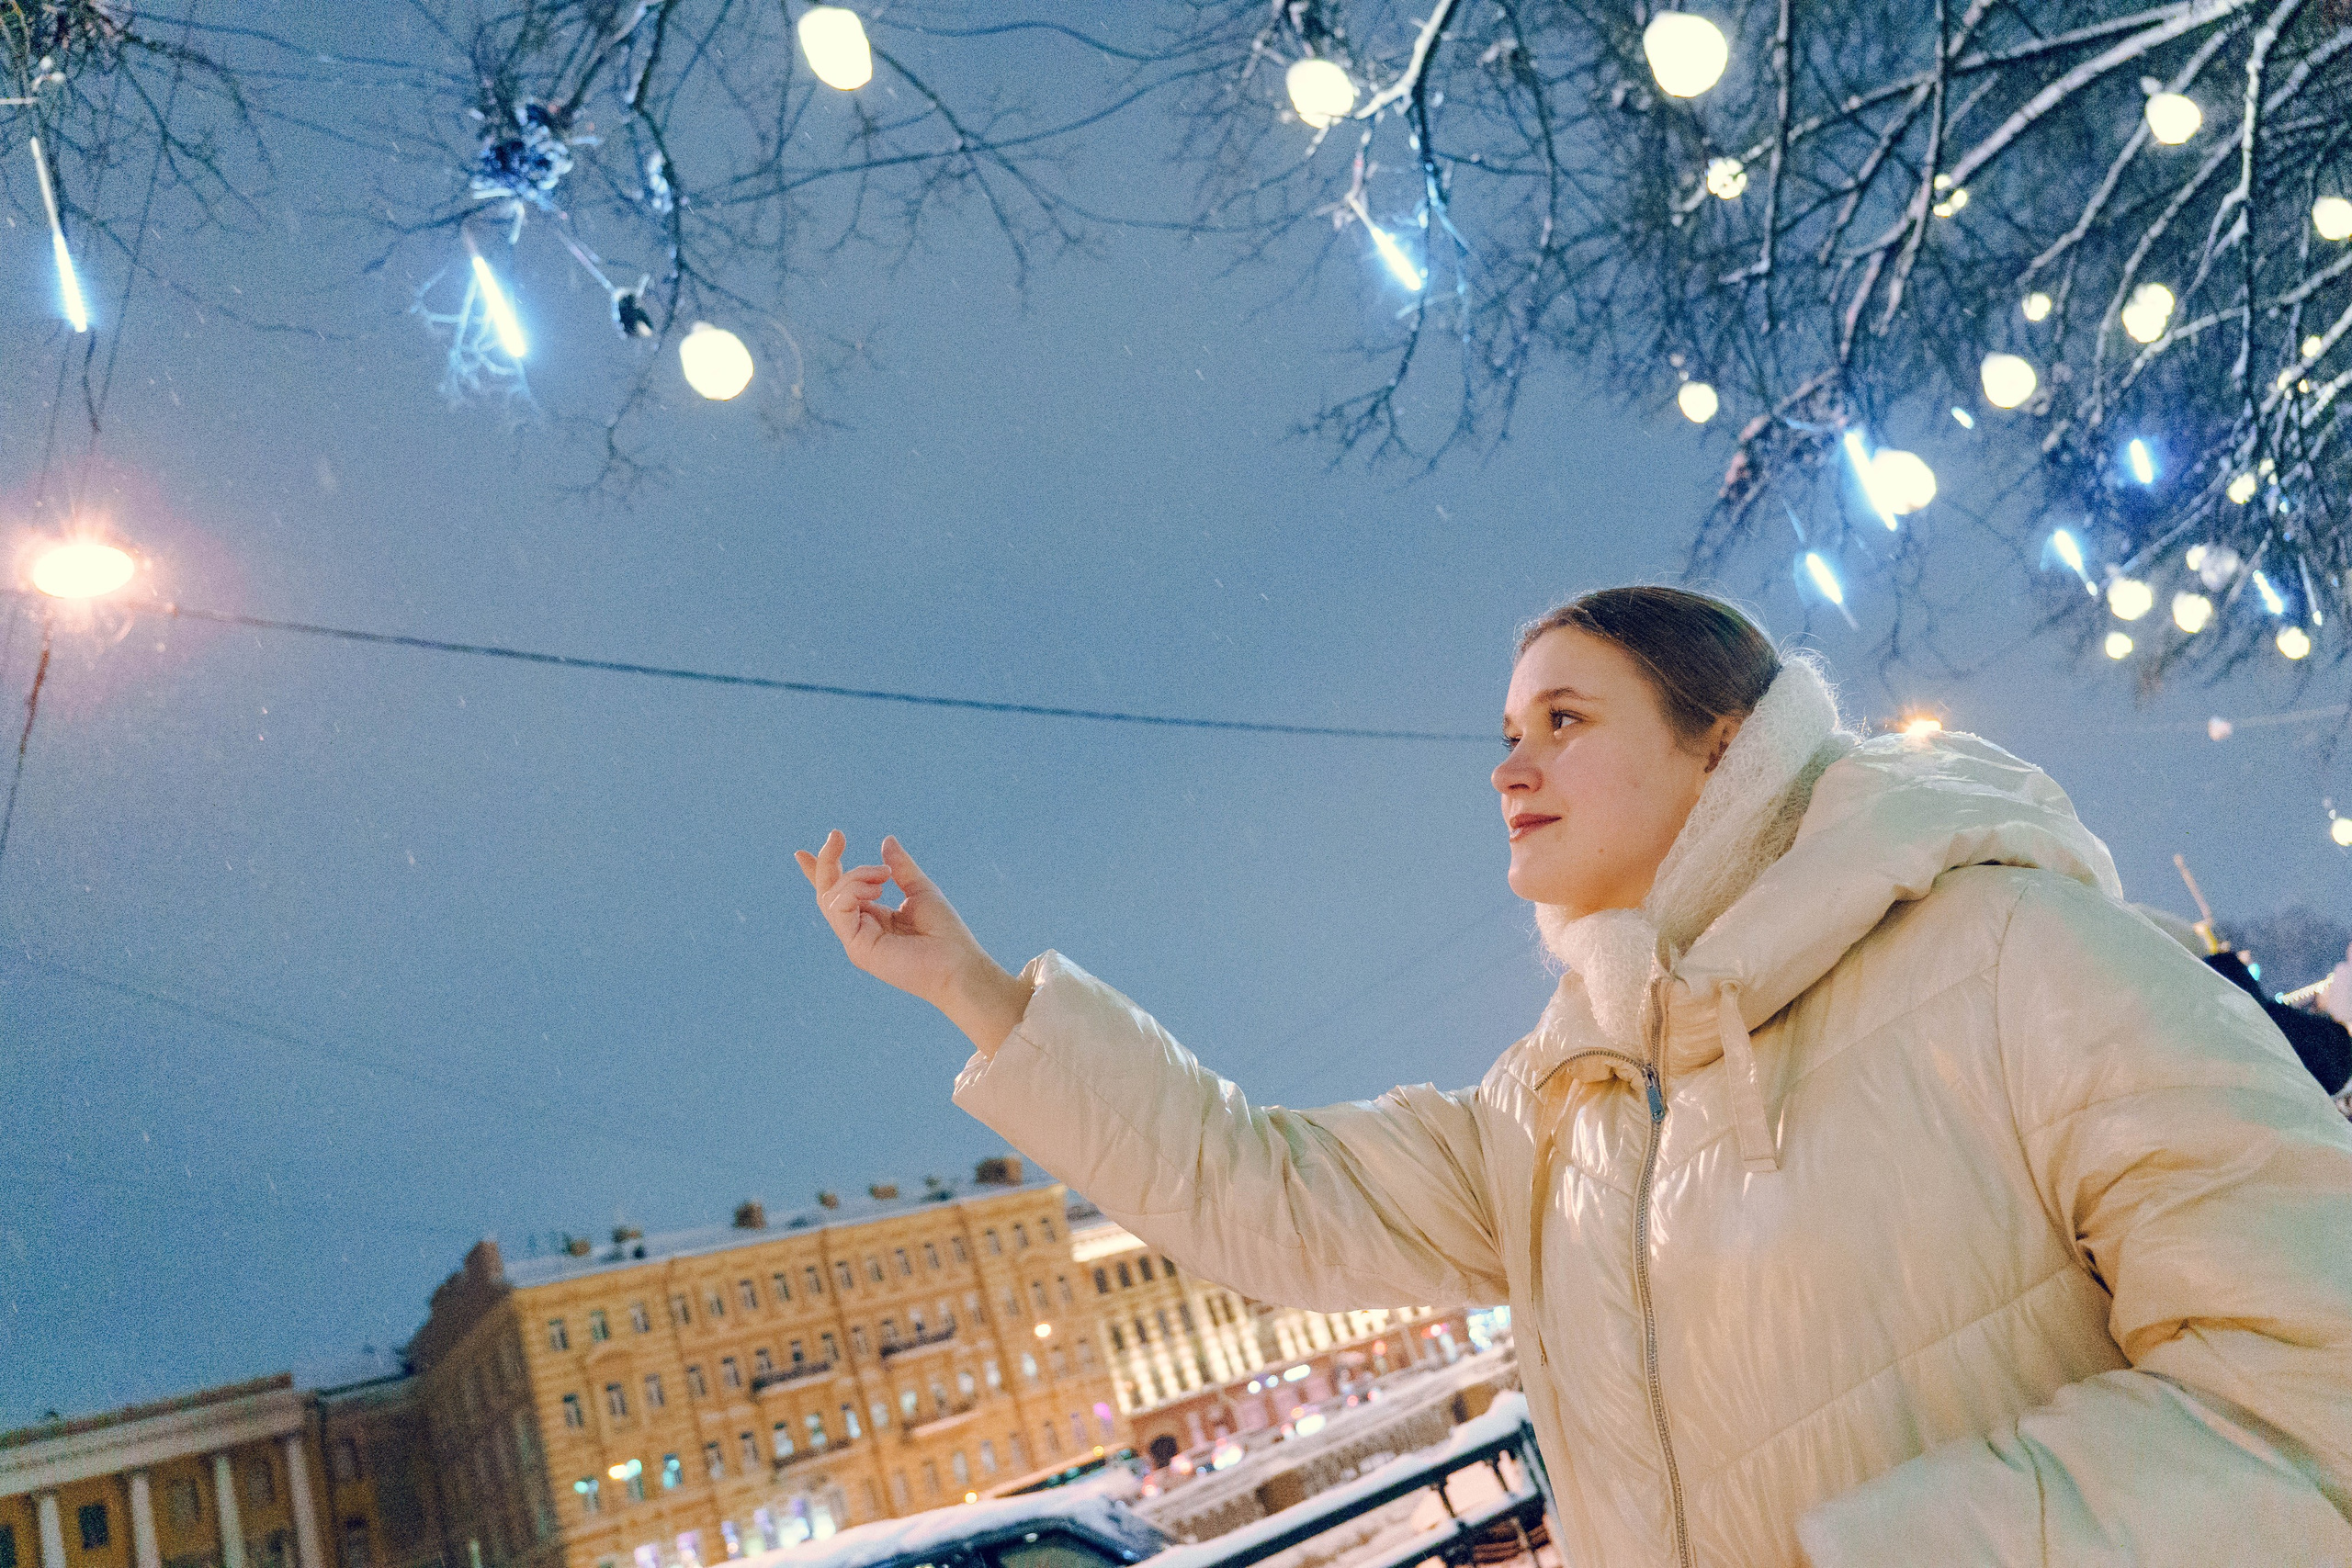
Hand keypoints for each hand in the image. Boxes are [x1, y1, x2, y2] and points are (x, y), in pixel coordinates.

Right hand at [795, 831, 1032, 1055]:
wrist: (958, 964)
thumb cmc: (945, 933)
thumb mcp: (920, 890)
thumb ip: (900, 868)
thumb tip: (886, 841)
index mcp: (873, 918)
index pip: (839, 893)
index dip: (818, 873)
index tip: (801, 853)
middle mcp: (860, 930)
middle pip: (827, 893)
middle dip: (826, 862)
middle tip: (837, 835)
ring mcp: (856, 940)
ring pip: (831, 897)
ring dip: (855, 876)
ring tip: (884, 876)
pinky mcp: (858, 947)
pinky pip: (840, 909)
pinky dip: (854, 890)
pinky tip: (879, 887)